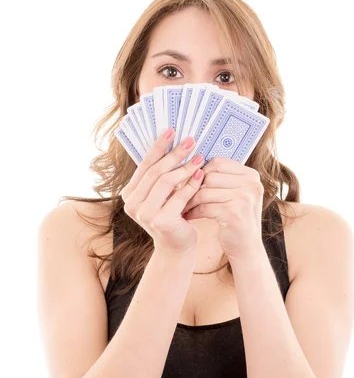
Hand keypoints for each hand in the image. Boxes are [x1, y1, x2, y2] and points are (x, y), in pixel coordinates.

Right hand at [121, 129, 204, 254]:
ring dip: (185, 168)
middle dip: (175, 154)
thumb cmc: (171, 216)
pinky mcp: (161, 221)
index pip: (144, 165)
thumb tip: (174, 142)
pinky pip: (179, 197)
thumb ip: (161, 175)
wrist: (176, 246)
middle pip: (155, 171)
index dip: (158, 146)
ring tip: (200, 158)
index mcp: (129, 194)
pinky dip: (191, 184)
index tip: (171, 130)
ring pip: (166, 182)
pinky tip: (201, 175)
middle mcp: (132, 204)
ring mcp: (145, 214)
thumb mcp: (162, 195)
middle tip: (191, 141)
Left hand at [182, 156, 264, 259]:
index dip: (201, 170)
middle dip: (193, 186)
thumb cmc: (236, 218)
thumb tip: (193, 164)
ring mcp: (244, 198)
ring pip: (205, 191)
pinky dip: (194, 211)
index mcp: (251, 175)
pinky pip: (204, 207)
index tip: (191, 181)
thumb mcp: (236, 194)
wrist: (246, 247)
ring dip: (191, 200)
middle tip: (182, 195)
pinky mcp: (234, 213)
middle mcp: (251, 184)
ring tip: (183, 206)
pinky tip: (189, 216)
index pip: (218, 162)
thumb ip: (222, 178)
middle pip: (210, 176)